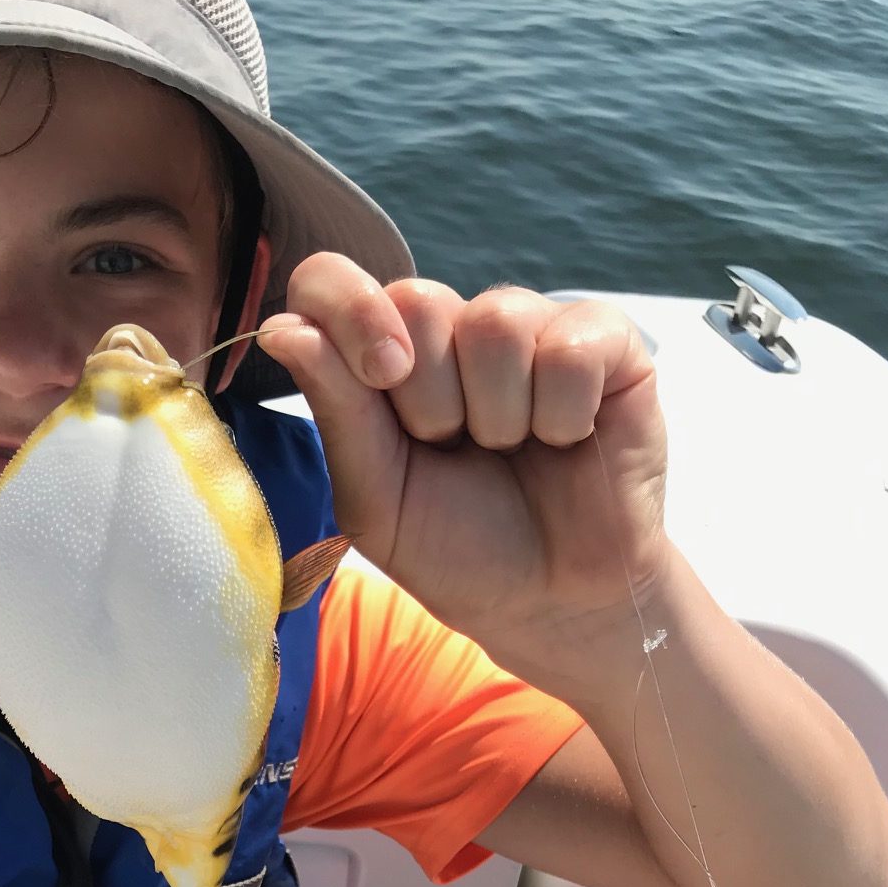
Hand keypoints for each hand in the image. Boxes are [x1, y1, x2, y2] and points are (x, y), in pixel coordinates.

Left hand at [256, 260, 669, 682]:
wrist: (553, 604)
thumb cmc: (461, 553)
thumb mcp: (377, 501)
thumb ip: (337, 413)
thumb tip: (282, 327)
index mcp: (383, 362)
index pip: (333, 282)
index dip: (347, 310)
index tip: (379, 377)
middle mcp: (452, 333)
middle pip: (415, 299)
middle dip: (428, 398)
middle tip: (456, 449)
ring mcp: (530, 330)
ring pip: (494, 320)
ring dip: (496, 414)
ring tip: (512, 451)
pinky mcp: (605, 343)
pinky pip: (568, 347)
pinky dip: (561, 414)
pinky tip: (566, 440)